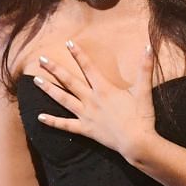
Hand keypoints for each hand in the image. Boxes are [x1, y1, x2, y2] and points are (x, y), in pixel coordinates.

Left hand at [31, 40, 158, 161]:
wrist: (137, 142)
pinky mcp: (85, 129)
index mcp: (104, 89)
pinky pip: (65, 125)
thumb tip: (149, 46)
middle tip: (41, 59)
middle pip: (69, 82)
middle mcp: (91, 100)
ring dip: (49, 90)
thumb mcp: (143, 90)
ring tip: (36, 81)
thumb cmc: (141, 116)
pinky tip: (39, 117)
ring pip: (63, 100)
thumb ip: (145, 67)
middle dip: (54, 69)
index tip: (68, 43)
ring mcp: (86, 115)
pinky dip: (52, 121)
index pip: (88, 67)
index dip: (78, 54)